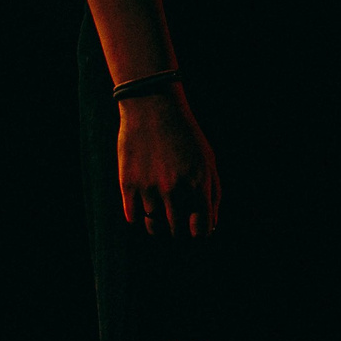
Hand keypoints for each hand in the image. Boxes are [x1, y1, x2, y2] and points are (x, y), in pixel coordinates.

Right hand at [118, 89, 220, 237]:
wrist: (154, 108)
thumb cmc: (186, 136)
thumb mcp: (208, 161)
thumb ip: (212, 195)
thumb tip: (210, 228)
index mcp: (199, 184)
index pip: (201, 229)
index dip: (199, 232)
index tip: (195, 226)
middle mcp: (175, 189)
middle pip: (176, 231)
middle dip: (178, 229)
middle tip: (177, 219)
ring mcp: (150, 188)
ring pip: (153, 227)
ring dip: (157, 225)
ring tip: (160, 213)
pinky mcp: (128, 184)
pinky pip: (132, 217)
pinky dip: (138, 215)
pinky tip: (143, 203)